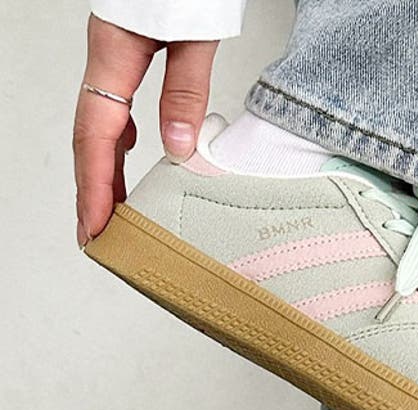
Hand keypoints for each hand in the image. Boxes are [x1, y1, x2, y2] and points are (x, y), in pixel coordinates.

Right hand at [73, 14, 217, 246]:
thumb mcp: (195, 34)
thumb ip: (184, 89)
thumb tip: (176, 149)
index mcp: (114, 55)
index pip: (96, 137)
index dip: (95, 187)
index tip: (97, 227)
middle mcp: (106, 58)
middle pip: (90, 138)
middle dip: (93, 190)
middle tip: (97, 236)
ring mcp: (114, 56)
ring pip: (100, 125)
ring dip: (105, 171)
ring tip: (113, 212)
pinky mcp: (128, 53)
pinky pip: (115, 108)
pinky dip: (120, 143)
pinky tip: (132, 158)